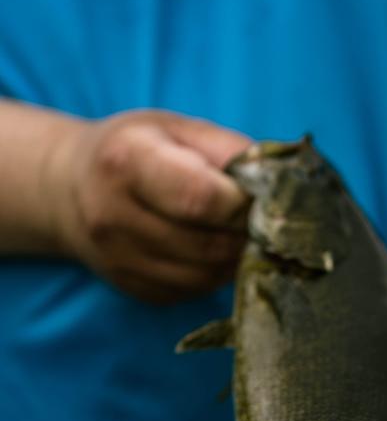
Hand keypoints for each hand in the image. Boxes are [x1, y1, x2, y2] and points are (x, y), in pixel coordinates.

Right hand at [49, 109, 250, 302]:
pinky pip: (196, 292)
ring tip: (238, 231)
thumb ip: (230, 150)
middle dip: (246, 233)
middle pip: (209, 244)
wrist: (72, 189)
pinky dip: (216, 274)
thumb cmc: (138, 149)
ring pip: (207, 276)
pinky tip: (213, 249)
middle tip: (259, 217)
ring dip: (236, 258)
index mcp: (126, 162)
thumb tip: (279, 184)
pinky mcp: (136, 291)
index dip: (242, 202)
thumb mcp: (178, 128)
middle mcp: (113, 217)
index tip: (258, 194)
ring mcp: (120, 261)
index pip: (200, 198)